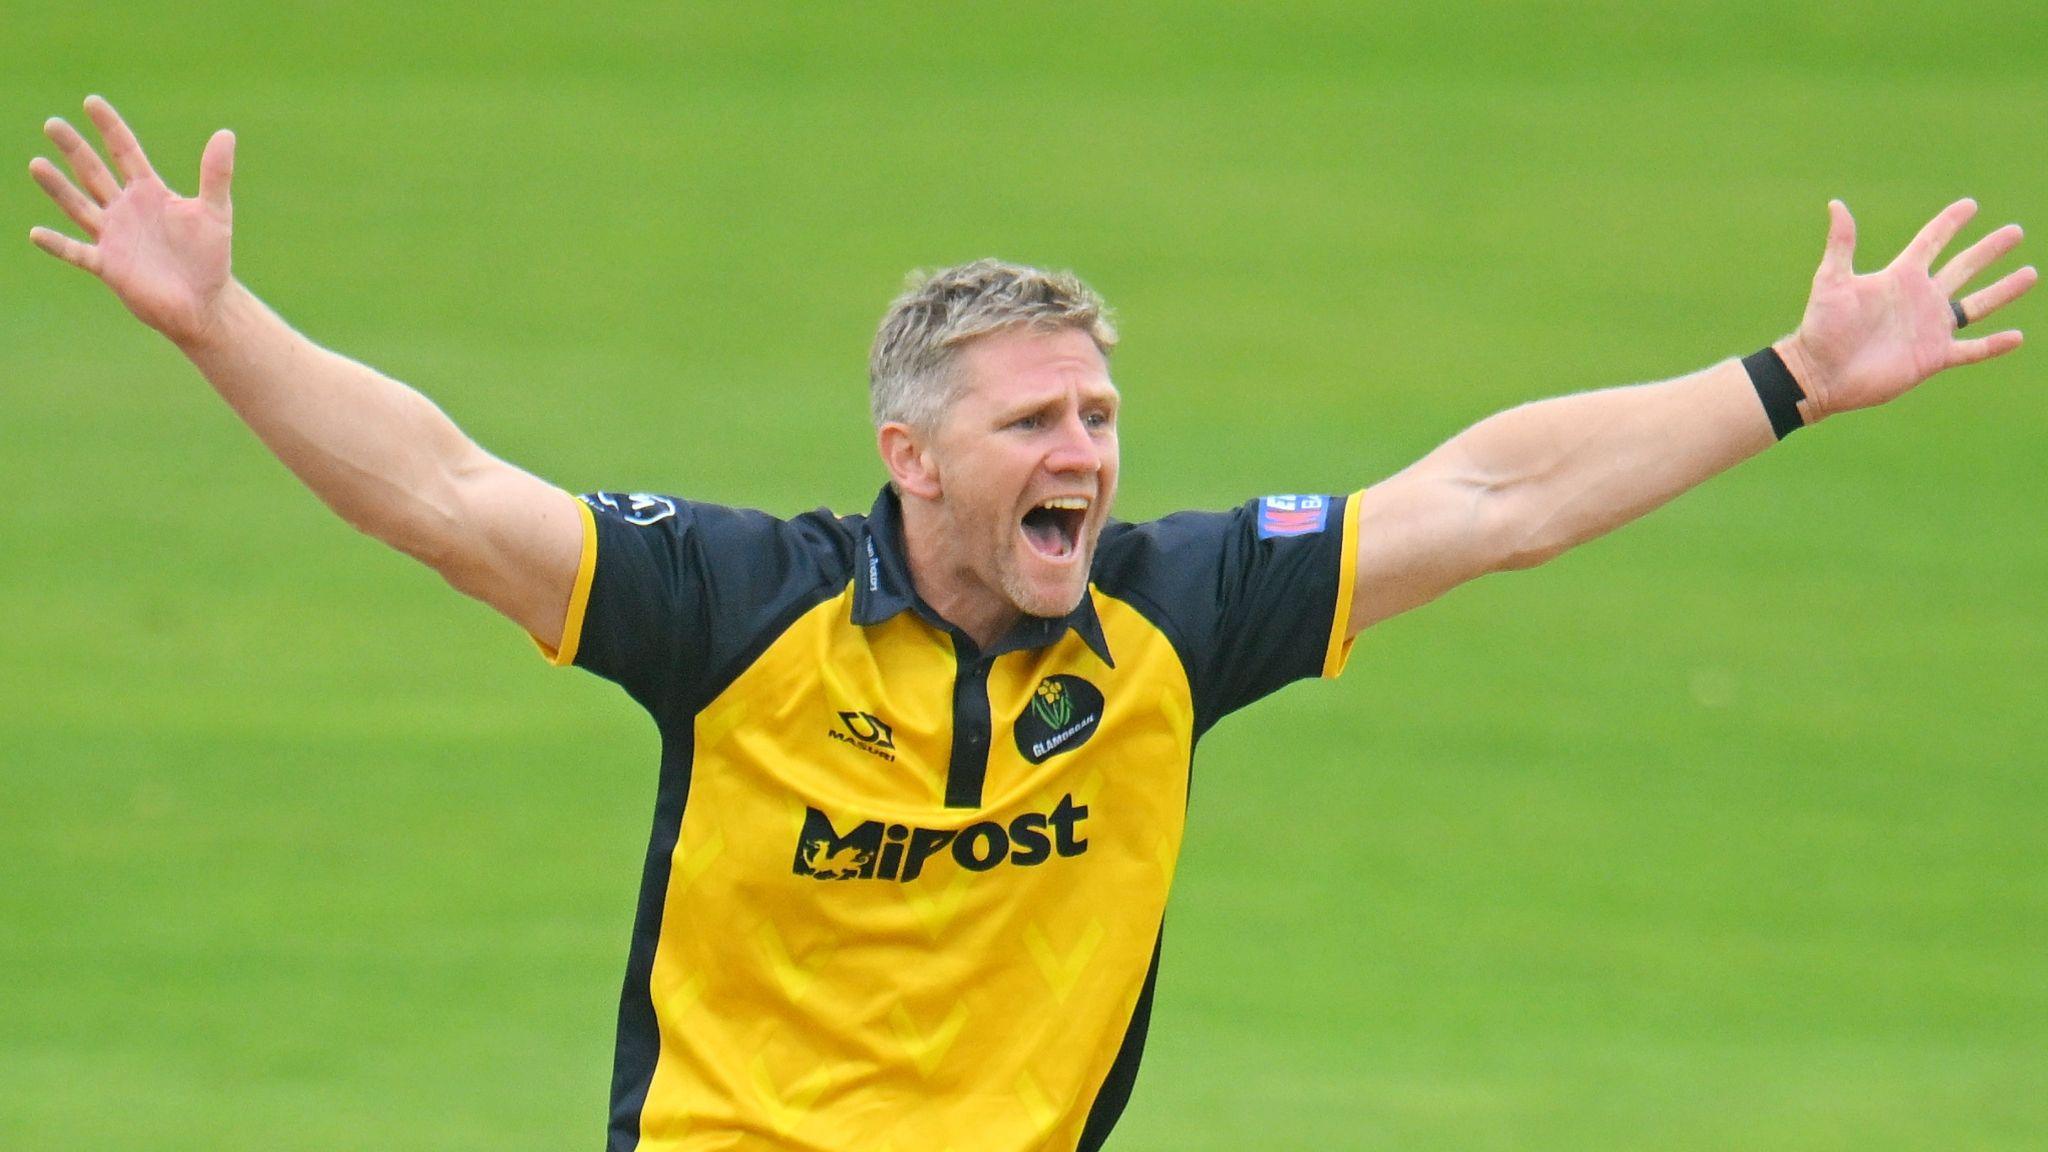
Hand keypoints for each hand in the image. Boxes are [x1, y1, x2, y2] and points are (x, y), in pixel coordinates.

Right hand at [29, 95, 237, 348]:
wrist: (204, 303)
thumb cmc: (210, 258)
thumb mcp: (215, 212)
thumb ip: (216, 174)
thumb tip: (226, 133)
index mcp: (149, 193)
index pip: (125, 152)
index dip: (110, 127)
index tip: (91, 101)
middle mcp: (125, 210)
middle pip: (94, 172)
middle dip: (74, 149)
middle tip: (52, 123)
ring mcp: (113, 237)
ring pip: (79, 206)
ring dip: (59, 187)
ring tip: (37, 164)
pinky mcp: (108, 266)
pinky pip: (77, 252)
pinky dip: (59, 244)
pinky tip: (37, 233)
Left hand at [1778, 198, 2034, 423]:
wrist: (1820, 374)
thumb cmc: (1821, 327)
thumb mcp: (1831, 281)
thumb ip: (1841, 244)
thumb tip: (1836, 204)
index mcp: (1899, 277)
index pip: (1931, 242)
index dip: (1950, 223)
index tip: (1970, 205)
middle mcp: (1920, 299)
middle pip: (1963, 267)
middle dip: (1989, 250)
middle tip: (2016, 231)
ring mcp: (1929, 328)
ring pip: (1976, 305)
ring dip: (2003, 290)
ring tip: (2030, 274)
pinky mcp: (1933, 357)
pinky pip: (1971, 350)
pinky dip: (1993, 345)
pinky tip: (2018, 337)